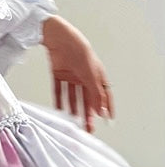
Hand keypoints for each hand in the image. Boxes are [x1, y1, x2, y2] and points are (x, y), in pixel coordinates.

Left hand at [41, 15, 113, 134]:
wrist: (60, 38)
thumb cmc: (80, 51)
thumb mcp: (90, 75)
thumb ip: (95, 94)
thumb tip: (101, 110)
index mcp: (96, 74)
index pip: (104, 94)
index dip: (106, 107)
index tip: (108, 120)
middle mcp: (84, 76)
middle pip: (87, 98)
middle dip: (88, 113)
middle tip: (88, 127)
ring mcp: (71, 75)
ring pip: (73, 96)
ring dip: (74, 108)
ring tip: (74, 121)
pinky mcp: (58, 73)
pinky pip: (59, 89)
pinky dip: (59, 100)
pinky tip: (59, 110)